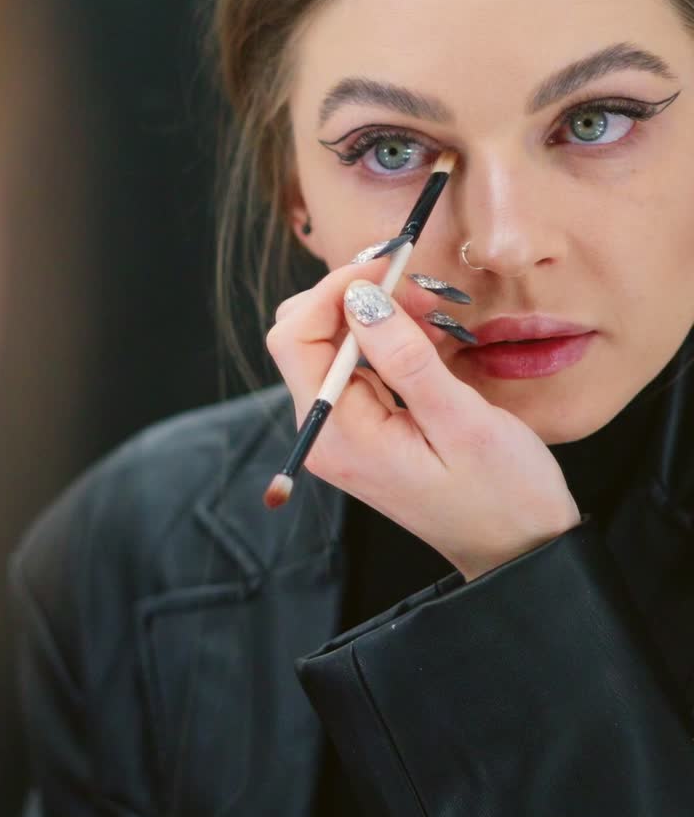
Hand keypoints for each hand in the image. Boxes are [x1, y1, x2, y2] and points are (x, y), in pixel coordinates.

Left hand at [266, 257, 580, 580]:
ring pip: (331, 341)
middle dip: (354, 295)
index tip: (389, 265)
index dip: (334, 288)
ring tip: (436, 312)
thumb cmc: (503, 496)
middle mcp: (326, 432)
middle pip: (304, 333)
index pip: (295, 337)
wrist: (520, 551)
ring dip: (377, 312)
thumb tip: (361, 298)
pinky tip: (431, 335)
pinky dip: (389, 335)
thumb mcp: (463, 423)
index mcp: (338, 435)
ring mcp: (343, 430)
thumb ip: (407, 359)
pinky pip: (358, 362)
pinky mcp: (365, 426)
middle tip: (419, 289)